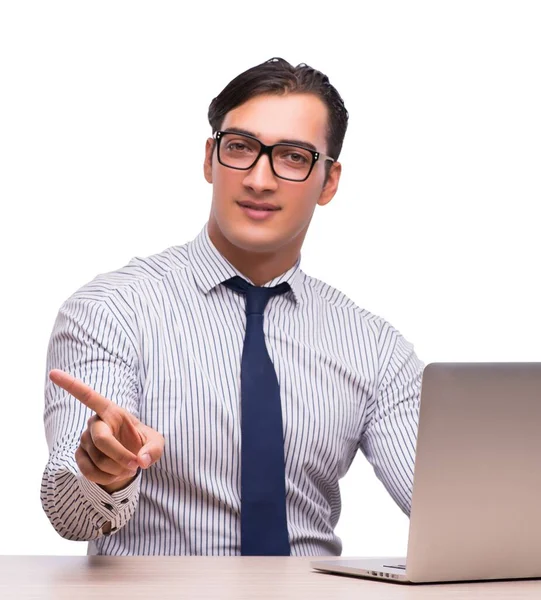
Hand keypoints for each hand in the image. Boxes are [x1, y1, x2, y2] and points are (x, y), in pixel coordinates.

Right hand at [49, 369, 163, 491]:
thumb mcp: (156, 444)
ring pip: (98, 459)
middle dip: (120, 456)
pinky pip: (89, 471)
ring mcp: (85, 439)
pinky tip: (115, 475)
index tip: (53, 373)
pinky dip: (106, 478)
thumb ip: (154, 450)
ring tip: (128, 468)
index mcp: (112, 411)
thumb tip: (142, 460)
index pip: (89, 396)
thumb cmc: (143, 445)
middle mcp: (95, 422)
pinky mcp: (80, 455)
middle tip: (136, 466)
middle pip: (101, 439)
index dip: (71, 385)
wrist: (130, 461)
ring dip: (117, 469)